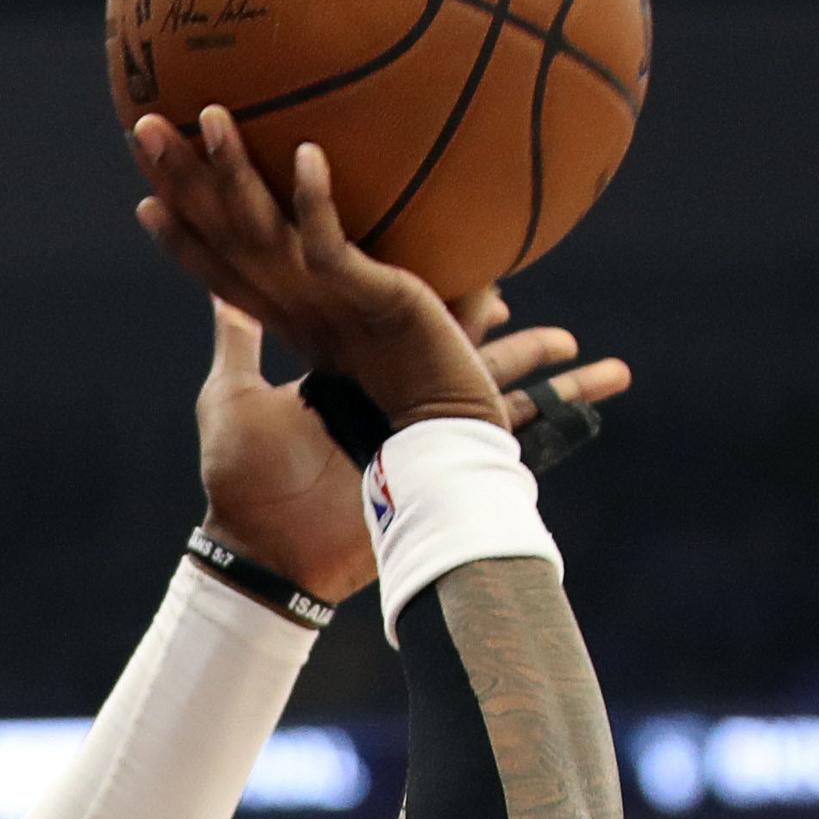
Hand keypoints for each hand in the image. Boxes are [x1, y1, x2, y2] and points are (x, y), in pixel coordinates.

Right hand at [133, 106, 496, 428]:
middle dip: (181, 182)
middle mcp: (295, 305)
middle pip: (223, 236)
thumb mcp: (373, 331)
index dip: (179, 236)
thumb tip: (363, 252)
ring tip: (213, 117)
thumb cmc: (416, 388)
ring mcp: (326, 302)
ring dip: (234, 173)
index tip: (144, 195)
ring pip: (262, 232)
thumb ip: (356, 292)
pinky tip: (307, 153)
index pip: (219, 270)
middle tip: (146, 128)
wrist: (447, 434)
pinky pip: (332, 245)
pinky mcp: (367, 299)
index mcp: (288, 315)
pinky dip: (316, 201)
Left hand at [193, 291, 635, 605]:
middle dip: (500, 324)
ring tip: (588, 348)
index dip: (432, 296)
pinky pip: (509, 423)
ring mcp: (424, 428)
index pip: (399, 322)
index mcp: (349, 375)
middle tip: (525, 290)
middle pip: (461, 345)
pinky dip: (558, 402)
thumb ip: (237, 339)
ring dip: (544, 361)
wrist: (268, 548)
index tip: (460, 269)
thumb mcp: (233, 395)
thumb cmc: (245, 481)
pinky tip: (600, 375)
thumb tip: (219, 287)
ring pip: (499, 381)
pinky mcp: (445, 452)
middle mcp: (394, 397)